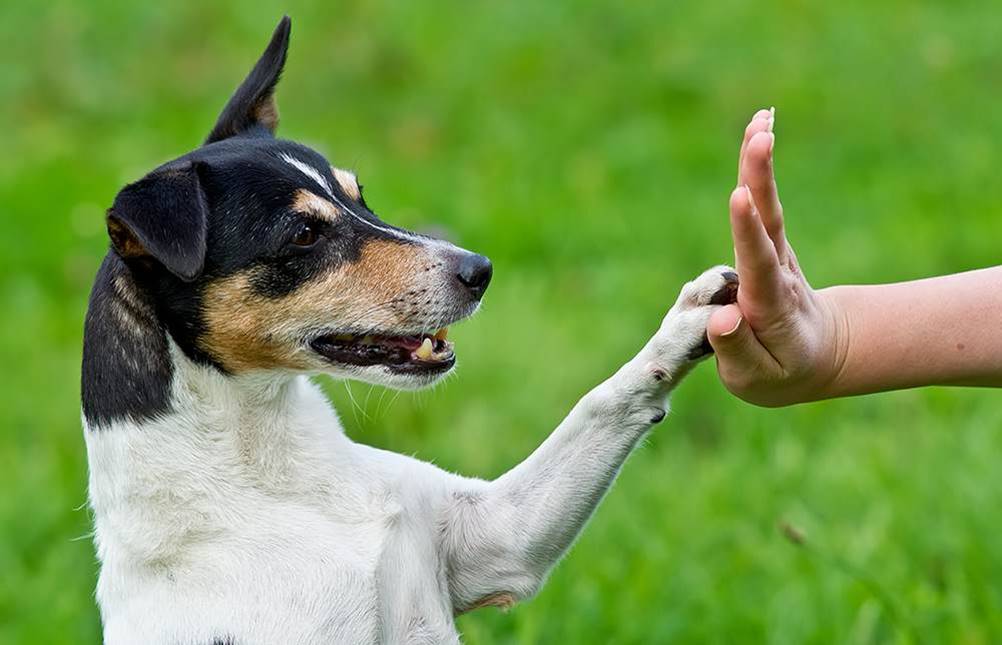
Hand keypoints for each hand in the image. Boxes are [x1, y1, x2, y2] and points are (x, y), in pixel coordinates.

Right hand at [706, 110, 848, 405]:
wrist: (819, 355)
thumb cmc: (780, 372)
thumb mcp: (757, 379)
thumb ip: (738, 350)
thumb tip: (722, 317)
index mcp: (770, 307)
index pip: (758, 265)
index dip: (747, 232)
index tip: (740, 198)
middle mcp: (777, 273)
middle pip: (769, 222)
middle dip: (761, 180)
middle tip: (760, 137)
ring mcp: (776, 254)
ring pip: (767, 206)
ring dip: (760, 163)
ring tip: (760, 120)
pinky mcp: (769, 243)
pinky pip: (762, 202)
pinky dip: (759, 167)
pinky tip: (758, 128)